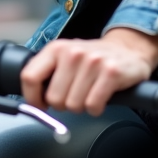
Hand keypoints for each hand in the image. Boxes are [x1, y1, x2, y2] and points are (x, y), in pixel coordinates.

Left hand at [20, 28, 157, 115]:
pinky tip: (100, 97)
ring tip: (89, 93)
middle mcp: (72, 53)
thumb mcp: (66, 57)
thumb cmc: (93, 58)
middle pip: (54, 98)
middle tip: (74, 95)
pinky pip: (93, 106)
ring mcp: (92, 62)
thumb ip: (48, 73)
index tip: (40, 105)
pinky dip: (96, 108)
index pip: (29, 77)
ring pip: (74, 105)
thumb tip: (32, 100)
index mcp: (56, 49)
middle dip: (64, 104)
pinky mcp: (110, 73)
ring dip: (82, 106)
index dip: (32, 98)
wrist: (128, 49)